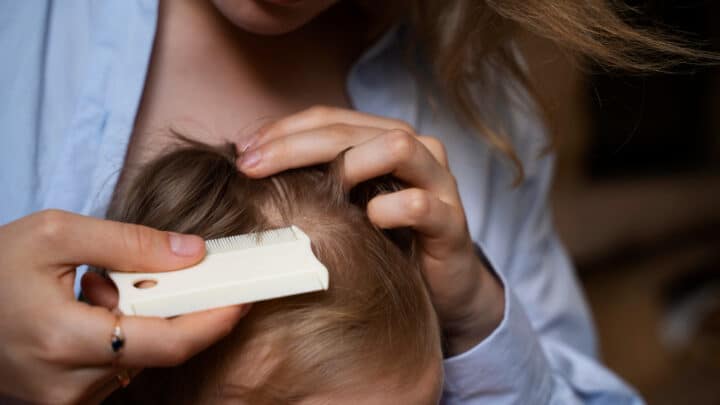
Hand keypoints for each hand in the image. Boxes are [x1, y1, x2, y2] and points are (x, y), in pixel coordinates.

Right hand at [0, 210, 247, 403]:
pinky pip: (117, 367)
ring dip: (138, 319)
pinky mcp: (64, 400)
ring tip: (93, 290)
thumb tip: (194, 253)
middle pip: (158, 350)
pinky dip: (121, 334)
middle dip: (167, 307)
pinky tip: (87, 310)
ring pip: (139, 359)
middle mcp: (69, 384)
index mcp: (65, 340)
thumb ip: (129, 243)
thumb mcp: (54, 235)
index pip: (167, 344)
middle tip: (142, 272)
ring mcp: (66, 399)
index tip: (243, 297)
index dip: (213, 321)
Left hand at [237, 106, 504, 354]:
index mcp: (383, 138)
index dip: (282, 130)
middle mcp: (415, 149)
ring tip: (314, 192)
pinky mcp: (452, 221)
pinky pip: (420, 204)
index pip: (328, 118)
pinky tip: (368, 222)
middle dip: (295, 145)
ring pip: (397, 146)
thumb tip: (249, 164)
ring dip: (348, 164)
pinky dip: (389, 209)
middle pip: (351, 129)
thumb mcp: (345, 205)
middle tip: (253, 168)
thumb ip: (313, 180)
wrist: (441, 284)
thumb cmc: (386, 241)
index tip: (243, 154)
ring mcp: (438, 182)